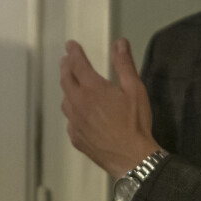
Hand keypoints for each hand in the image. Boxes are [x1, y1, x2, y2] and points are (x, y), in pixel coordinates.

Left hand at [59, 38, 158, 179]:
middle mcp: (78, 103)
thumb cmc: (135, 123)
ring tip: (71, 84)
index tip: (70, 45)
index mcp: (92, 88)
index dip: (73, 52)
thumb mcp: (134, 89)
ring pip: (65, 101)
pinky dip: (72, 111)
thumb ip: (124, 64)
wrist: (131, 158)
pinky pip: (70, 120)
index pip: (77, 64)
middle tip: (67, 60)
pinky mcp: (76, 137)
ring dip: (67, 89)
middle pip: (66, 80)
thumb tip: (119, 42)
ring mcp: (74, 122)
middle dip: (66, 67)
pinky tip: (78, 113)